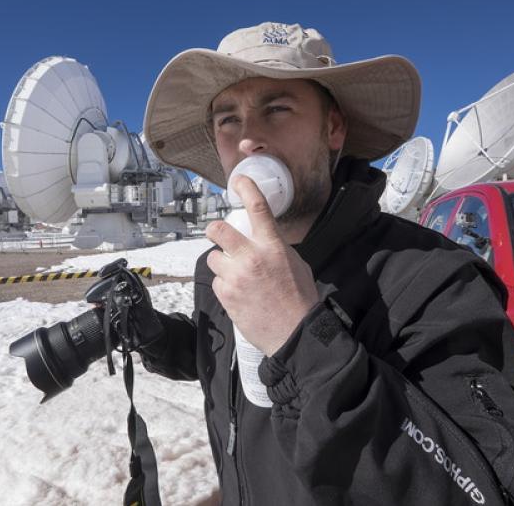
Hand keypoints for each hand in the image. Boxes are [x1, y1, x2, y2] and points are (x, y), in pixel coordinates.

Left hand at [206, 175, 318, 355]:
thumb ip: (276, 249)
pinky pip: (217, 281)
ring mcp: (236, 276)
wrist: (295, 333)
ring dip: (222, 263)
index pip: (258, 209)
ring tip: (236, 275)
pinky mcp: (226, 295)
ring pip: (213, 258)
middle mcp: (252, 257)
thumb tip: (262, 242)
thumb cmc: (300, 300)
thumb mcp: (296, 265)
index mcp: (273, 246)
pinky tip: (239, 294)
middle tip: (218, 234)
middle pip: (218, 230)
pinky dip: (225, 285)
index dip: (247, 189)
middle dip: (214, 230)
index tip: (238, 181)